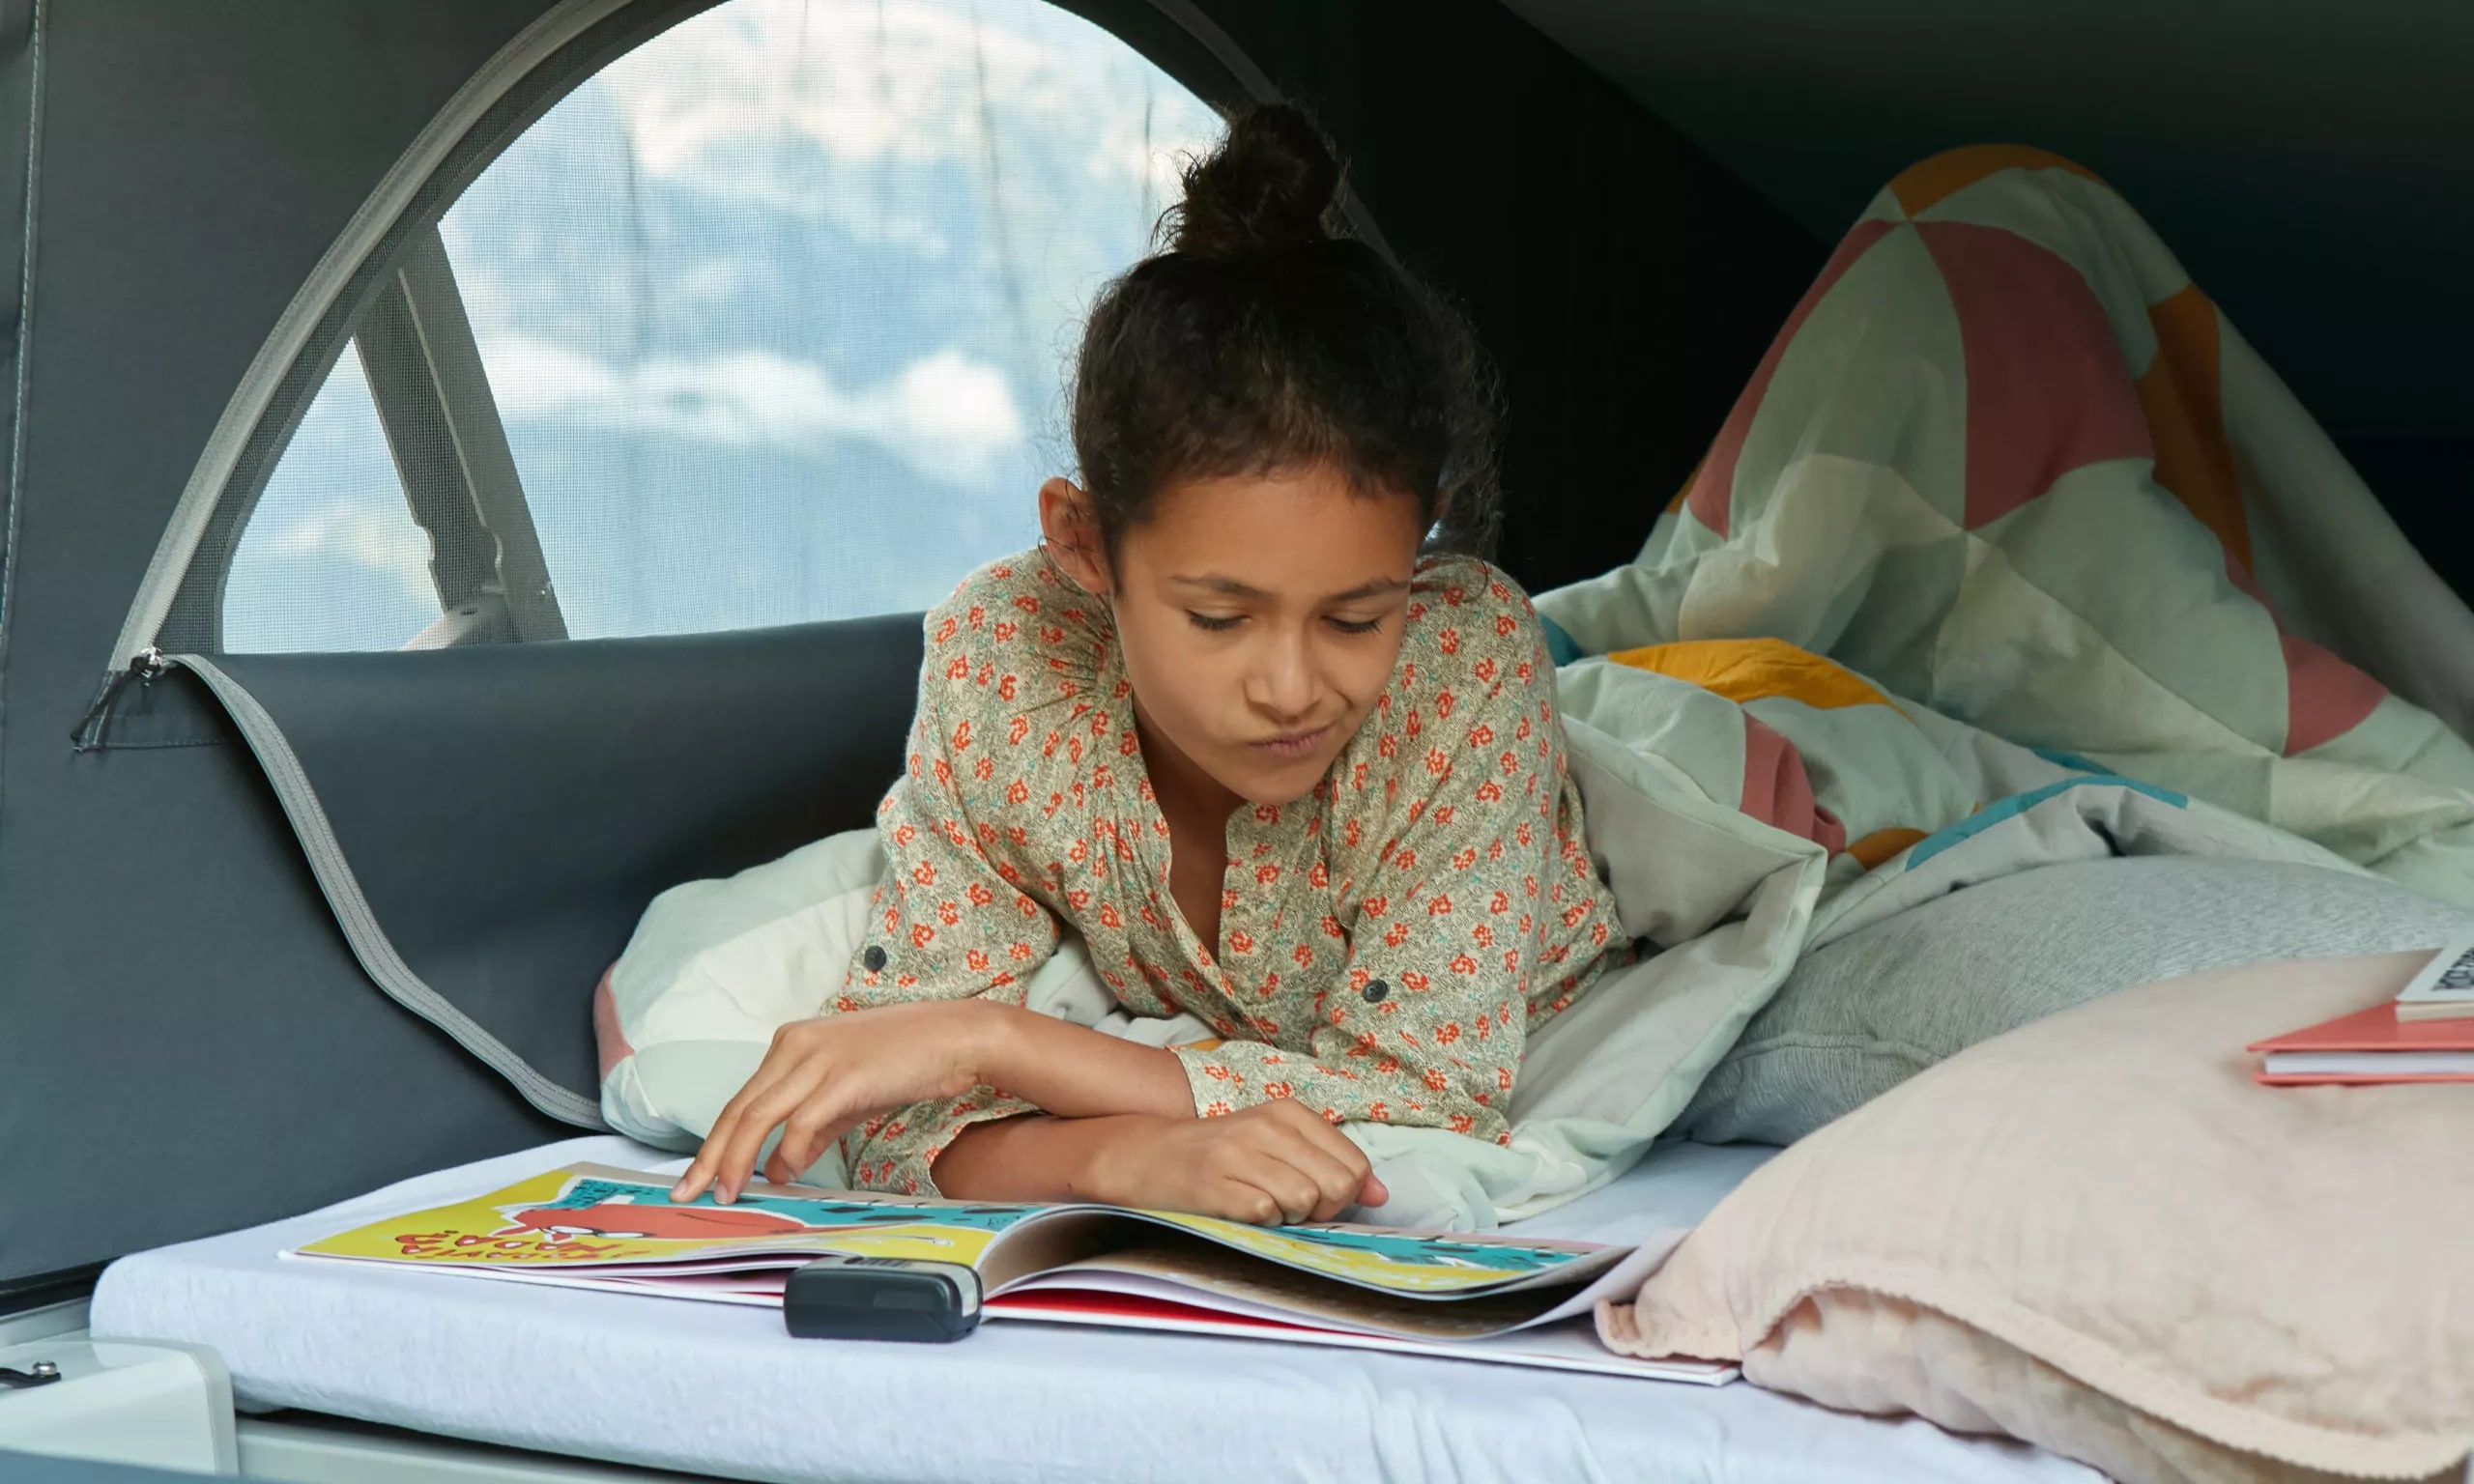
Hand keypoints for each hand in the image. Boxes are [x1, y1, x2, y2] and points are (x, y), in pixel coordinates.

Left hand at [670, 1000, 992, 1203]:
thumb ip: (813, 1127)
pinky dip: (787, 1154)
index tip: (698, 1175)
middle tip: (688, 1193)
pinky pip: (801, 1123)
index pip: (741, 1100)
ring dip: (736, 1160)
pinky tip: (784, 1175)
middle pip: (738, 1109)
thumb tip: (781, 1166)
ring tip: (726, 1194)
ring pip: (758, 1117)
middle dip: (709, 1156)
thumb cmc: (907, 1061)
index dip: (715, 1141)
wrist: (956, 1038)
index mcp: (792, 1043)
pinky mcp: (843, 1077)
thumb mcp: (849, 1093)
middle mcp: (795, 1046)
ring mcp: (818, 1060)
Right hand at [1078, 1101, 1389, 1224]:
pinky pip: (1265, 1214)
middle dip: (1321, 1209)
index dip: (1345, 1193)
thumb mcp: (1277, 1145)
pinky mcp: (1215, 1184)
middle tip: (1289, 1205)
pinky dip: (1259, 1222)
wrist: (1147, 1156)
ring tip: (1260, 1204)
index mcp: (1288, 1113)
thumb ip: (1330, 1163)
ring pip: (1304, 1201)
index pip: (1354, 1164)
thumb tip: (1381, 1195)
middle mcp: (1266, 1126)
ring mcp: (1239, 1154)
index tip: (1316, 1196)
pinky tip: (1239, 1210)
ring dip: (1288, 1217)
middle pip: (1337, 1186)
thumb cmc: (1220, 1155)